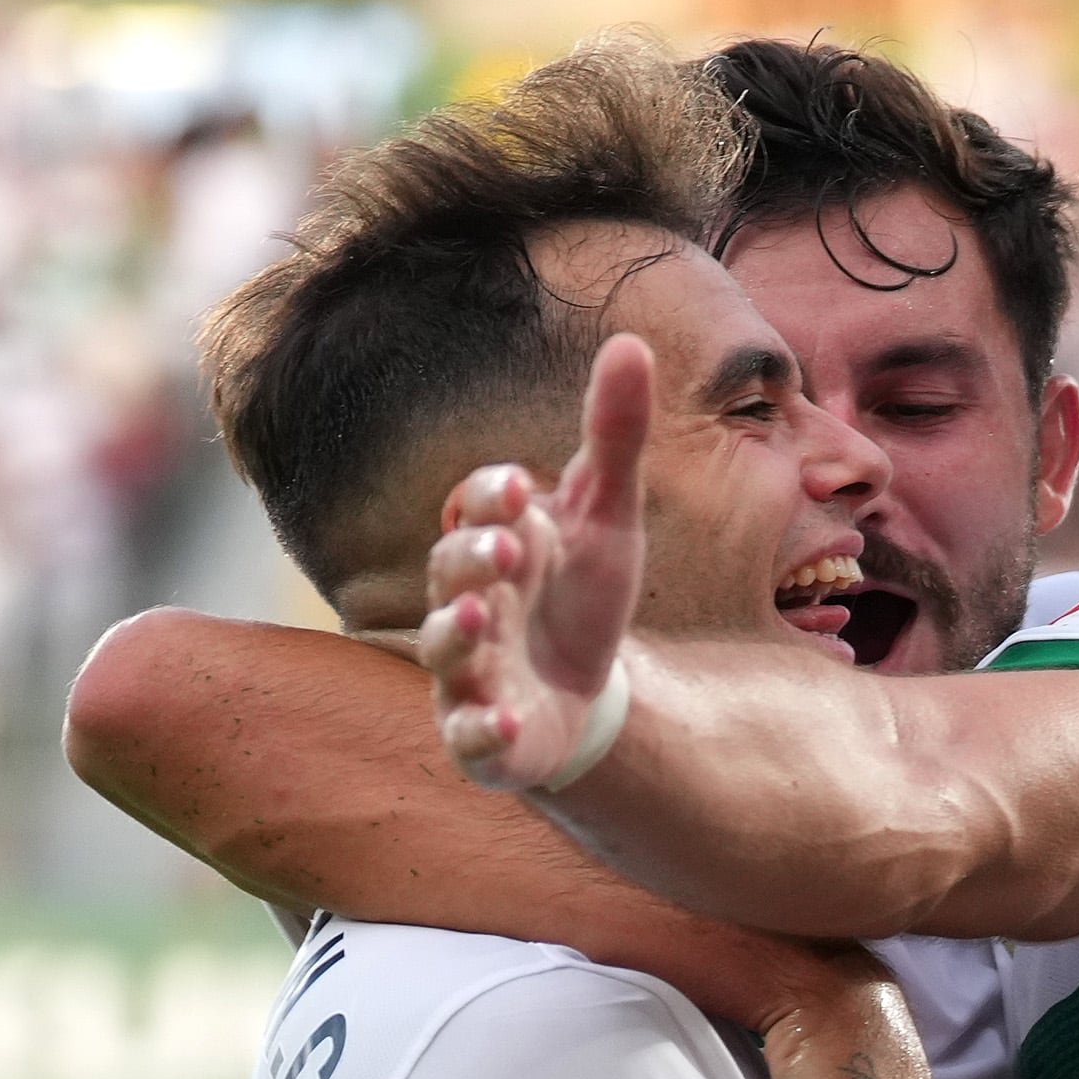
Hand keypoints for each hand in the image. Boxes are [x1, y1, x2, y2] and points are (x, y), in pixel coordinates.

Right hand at [427, 336, 652, 790]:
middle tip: (511, 551)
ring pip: (446, 650)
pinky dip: (483, 731)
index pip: (476, 508)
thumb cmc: (583, 598)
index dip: (490, 498)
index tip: (521, 487)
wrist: (582, 698)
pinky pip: (470, 737)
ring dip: (459, 636)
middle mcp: (470, 602)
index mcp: (498, 543)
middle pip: (452, 572)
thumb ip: (614, 438)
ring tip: (483, 620)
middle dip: (474, 559)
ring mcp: (469, 671)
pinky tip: (507, 722)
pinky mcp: (483, 735)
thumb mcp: (610, 518)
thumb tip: (632, 341)